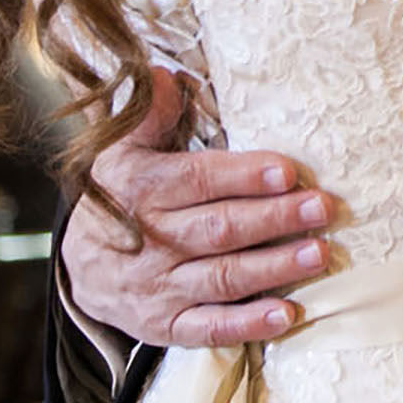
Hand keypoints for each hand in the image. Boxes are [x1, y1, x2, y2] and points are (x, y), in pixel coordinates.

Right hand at [62, 66, 333, 349]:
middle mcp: (151, 241)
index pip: (199, 181)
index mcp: (141, 191)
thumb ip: (149, 115)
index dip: (244, 176)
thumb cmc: (120, 197)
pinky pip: (209, 327)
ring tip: (318, 254)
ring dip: (273, 268)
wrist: (80, 268)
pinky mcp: (166, 325)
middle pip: (219, 230)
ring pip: (222, 278)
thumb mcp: (122, 150)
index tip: (289, 171)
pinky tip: (287, 315)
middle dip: (274, 218)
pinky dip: (248, 324)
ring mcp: (159, 287)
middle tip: (322, 208)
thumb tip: (166, 76)